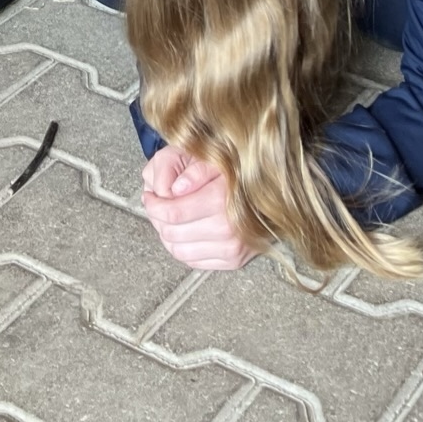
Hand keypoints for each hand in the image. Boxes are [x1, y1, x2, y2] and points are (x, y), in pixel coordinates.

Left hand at [141, 147, 255, 270]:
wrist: (273, 195)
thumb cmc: (240, 174)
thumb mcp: (218, 160)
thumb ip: (195, 171)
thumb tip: (175, 189)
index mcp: (219, 201)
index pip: (171, 213)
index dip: (153, 205)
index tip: (148, 196)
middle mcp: (227, 229)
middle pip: (172, 233)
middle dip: (157, 220)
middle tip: (155, 207)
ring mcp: (231, 248)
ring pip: (179, 251)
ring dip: (167, 236)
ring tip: (167, 220)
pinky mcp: (233, 261)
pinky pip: (194, 261)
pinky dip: (182, 248)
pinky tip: (182, 232)